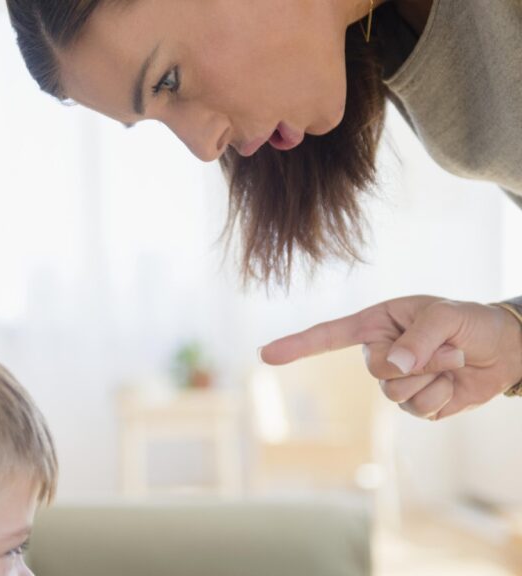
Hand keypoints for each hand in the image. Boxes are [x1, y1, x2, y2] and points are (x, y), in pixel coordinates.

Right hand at [259, 295, 521, 419]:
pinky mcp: (416, 404)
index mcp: (377, 324)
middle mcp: (380, 352)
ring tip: (452, 361)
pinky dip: (441, 397)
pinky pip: (417, 410)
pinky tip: (452, 383)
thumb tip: (395, 367)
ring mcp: (396, 381)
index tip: (264, 355)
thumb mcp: (446, 317)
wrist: (504, 350)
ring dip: (432, 377)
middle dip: (417, 360)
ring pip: (395, 393)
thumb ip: (419, 338)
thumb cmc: (470, 322)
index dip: (296, 345)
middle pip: (375, 370)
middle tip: (446, 347)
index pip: (328, 335)